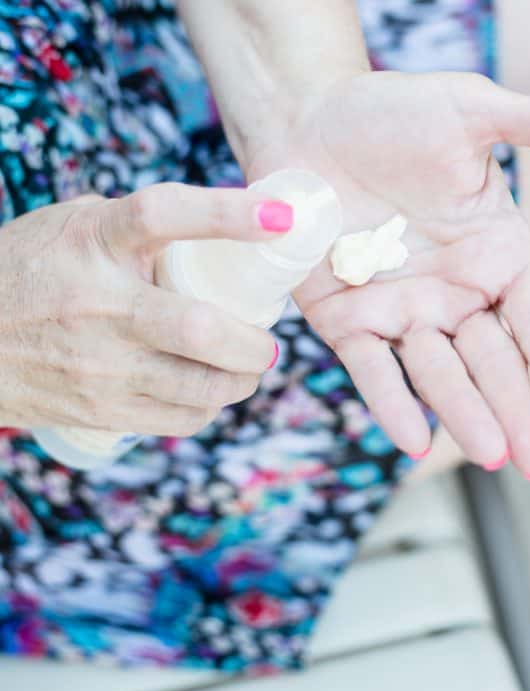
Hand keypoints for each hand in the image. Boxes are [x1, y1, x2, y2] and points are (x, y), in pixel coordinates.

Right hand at [0, 184, 285, 434]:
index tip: (278, 217)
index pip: (163, 214)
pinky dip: (209, 408)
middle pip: (203, 328)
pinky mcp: (101, 410)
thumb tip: (217, 229)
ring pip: (202, 386)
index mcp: (97, 243)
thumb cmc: (31, 272)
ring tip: (246, 369)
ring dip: (243, 381)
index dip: (227, 213)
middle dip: (256, 343)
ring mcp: (101, 365)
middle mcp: (102, 305)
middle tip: (267, 342)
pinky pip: (181, 419)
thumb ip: (137, 225)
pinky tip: (209, 392)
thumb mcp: (75, 228)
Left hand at [245, 72, 529, 475]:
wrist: (309, 124)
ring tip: (489, 455)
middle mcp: (453, 294)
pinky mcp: (346, 319)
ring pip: (438, 372)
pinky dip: (390, 401)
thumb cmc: (391, 116)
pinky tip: (411, 440)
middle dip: (516, 410)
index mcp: (496, 256)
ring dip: (463, 414)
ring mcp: (400, 312)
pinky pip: (372, 367)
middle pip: (494, 363)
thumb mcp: (469, 114)